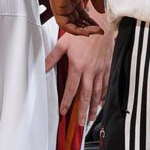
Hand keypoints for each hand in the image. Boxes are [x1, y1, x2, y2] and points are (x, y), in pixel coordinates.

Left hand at [46, 7, 113, 122]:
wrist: (102, 26)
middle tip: (79, 123)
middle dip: (82, 111)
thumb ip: (52, 57)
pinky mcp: (108, 68)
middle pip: (86, 95)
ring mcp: (101, 71)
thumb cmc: (82, 33)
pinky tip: (100, 102)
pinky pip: (106, 86)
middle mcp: (90, 71)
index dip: (67, 102)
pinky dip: (103, 96)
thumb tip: (42, 67)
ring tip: (89, 118)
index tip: (64, 111)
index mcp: (78, 66)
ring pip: (97, 93)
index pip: (71, 88)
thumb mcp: (64, 43)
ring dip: (93, 107)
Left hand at [48, 0, 104, 35]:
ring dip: (83, 30)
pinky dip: (76, 30)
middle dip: (87, 27)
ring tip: (95, 31)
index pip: (80, 13)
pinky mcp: (57, 7)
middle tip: (98, 30)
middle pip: (76, 20)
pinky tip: (86, 31)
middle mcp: (65, 2)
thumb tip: (101, 11)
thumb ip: (96, 0)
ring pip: (70, 25)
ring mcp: (60, 5)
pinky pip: (65, 24)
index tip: (99, 26)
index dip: (89, 21)